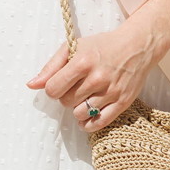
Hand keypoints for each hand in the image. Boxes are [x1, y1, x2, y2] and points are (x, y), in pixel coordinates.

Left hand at [29, 24, 158, 132]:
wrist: (137, 46)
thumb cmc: (102, 46)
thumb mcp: (74, 48)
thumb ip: (51, 66)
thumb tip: (31, 85)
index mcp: (82, 62)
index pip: (53, 89)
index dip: (53, 88)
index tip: (61, 83)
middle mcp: (97, 78)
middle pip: (66, 102)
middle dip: (67, 96)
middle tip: (77, 87)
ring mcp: (111, 91)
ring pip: (80, 114)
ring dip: (78, 108)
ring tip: (85, 97)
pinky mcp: (123, 102)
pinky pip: (99, 123)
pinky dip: (89, 123)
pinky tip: (88, 114)